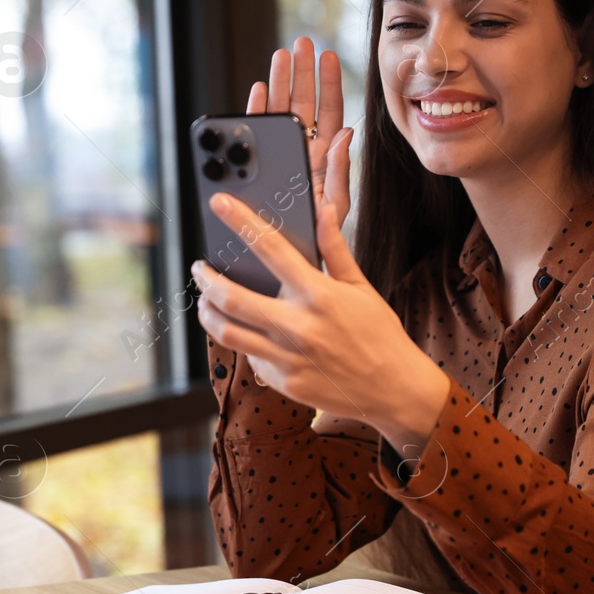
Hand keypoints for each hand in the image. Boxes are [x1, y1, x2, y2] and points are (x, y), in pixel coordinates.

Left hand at [192, 191, 448, 445]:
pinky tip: (249, 334)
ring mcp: (287, 358)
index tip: (220, 203)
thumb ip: (335, 250)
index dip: (241, 221)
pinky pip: (251, 358)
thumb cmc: (379, 334)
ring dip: (208, 313)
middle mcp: (298, 326)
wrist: (394, 389)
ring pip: (228, 333)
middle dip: (207, 279)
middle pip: (232, 298)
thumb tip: (324, 210)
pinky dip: (244, 343)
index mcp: (318, 295)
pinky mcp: (284, 382)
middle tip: (199, 269)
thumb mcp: (361, 287)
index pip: (270, 248)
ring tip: (206, 302)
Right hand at [249, 37, 352, 223]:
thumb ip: (340, 171)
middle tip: (301, 44)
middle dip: (302, 73)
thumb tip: (347, 135)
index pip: (328, 113)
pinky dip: (256, 110)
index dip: (329, 83)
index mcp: (324, 158)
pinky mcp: (258, 165)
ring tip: (279, 56)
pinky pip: (257, 133)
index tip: (328, 55)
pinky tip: (257, 89)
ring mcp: (280, 156)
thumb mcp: (335, 205)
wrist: (289, 259)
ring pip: (279, 113)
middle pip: (303, 104)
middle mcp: (302, 152)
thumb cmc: (318, 237)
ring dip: (279, 83)